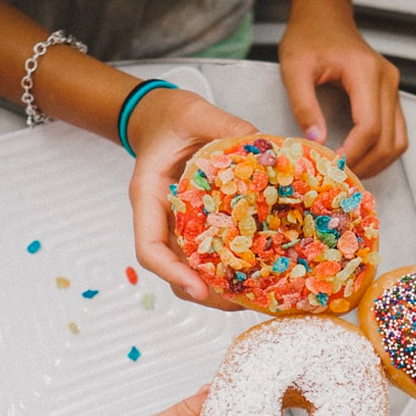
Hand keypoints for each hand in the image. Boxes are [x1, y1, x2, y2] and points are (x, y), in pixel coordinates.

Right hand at [126, 87, 254, 309]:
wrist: (160, 115)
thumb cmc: (172, 116)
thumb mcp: (197, 113)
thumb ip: (228, 128)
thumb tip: (266, 147)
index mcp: (148, 195)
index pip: (149, 247)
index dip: (173, 272)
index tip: (199, 290)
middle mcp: (159, 217)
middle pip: (172, 271)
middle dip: (203, 293)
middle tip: (240, 302)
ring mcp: (176, 224)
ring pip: (190, 268)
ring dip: (218, 287)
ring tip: (253, 295)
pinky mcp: (195, 223)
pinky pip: (207, 252)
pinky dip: (228, 266)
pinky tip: (257, 271)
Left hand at [278, 14, 406, 177]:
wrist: (325, 18)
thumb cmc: (308, 38)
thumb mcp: (294, 68)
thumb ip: (303, 104)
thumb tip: (317, 141)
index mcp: (365, 72)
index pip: (369, 126)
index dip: (354, 153)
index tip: (333, 166)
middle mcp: (388, 81)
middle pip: (389, 139)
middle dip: (366, 164)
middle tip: (340, 177)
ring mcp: (394, 88)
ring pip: (398, 141)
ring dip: (377, 163)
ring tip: (349, 172)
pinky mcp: (391, 95)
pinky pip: (396, 133)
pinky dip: (382, 152)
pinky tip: (359, 158)